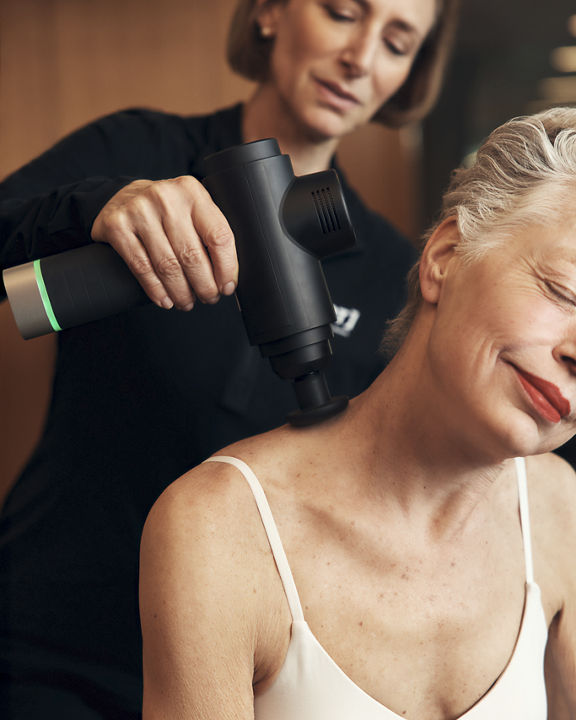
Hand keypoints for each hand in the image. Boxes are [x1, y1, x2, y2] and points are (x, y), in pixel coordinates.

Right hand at [91, 177, 237, 309]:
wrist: (123, 199)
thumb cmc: (166, 211)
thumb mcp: (192, 210)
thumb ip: (210, 234)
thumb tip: (229, 279)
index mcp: (192, 192)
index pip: (218, 236)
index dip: (226, 268)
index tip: (226, 287)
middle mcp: (166, 198)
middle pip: (192, 255)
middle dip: (204, 286)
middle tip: (208, 298)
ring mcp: (139, 211)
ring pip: (168, 266)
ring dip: (181, 292)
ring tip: (187, 302)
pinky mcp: (117, 226)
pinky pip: (142, 268)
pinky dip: (156, 290)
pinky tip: (166, 299)